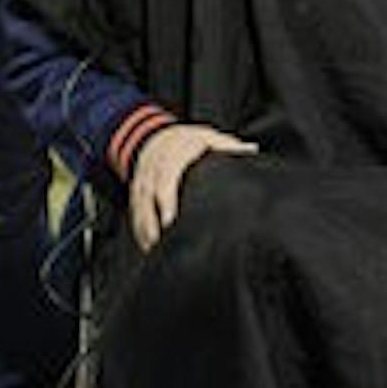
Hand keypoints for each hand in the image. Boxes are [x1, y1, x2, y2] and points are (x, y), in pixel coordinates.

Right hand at [129, 123, 257, 250]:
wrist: (156, 136)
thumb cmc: (189, 141)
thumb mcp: (208, 137)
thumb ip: (228, 145)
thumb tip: (252, 149)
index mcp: (173, 153)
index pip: (166, 176)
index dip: (166, 198)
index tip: (170, 220)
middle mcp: (153, 167)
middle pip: (149, 196)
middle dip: (153, 220)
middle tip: (162, 242)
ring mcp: (143, 180)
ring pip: (139, 206)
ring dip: (145, 229)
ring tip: (155, 251)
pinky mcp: (136, 192)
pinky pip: (135, 212)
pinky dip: (139, 229)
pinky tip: (149, 247)